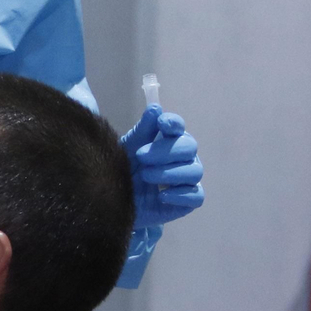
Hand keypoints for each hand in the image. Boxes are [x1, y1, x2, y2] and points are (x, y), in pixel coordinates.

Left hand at [121, 106, 203, 227]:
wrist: (114, 201)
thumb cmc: (123, 171)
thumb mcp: (127, 149)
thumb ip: (142, 131)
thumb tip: (155, 108)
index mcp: (168, 140)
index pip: (178, 127)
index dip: (173, 123)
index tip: (162, 124)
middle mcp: (182, 157)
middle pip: (189, 147)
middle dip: (166, 151)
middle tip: (141, 157)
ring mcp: (186, 179)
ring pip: (195, 171)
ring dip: (170, 173)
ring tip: (146, 176)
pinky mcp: (187, 202)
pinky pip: (196, 197)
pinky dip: (180, 195)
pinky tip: (161, 196)